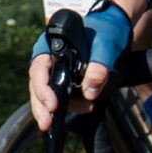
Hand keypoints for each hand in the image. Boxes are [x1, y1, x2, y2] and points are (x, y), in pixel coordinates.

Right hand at [28, 0, 132, 131]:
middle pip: (37, 87)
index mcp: (49, 46)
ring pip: (48, 95)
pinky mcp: (66, 81)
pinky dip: (73, 105)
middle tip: (47, 124)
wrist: (114, 28)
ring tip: (84, 109)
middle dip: (42, 108)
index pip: (38, 70)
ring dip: (59, 109)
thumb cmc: (106, 30)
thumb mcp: (105, 46)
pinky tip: (87, 107)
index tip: (53, 105)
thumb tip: (89, 92)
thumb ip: (98, 66)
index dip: (42, 90)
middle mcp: (48, 59)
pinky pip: (63, 97)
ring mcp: (55, 71)